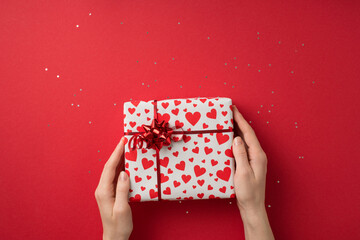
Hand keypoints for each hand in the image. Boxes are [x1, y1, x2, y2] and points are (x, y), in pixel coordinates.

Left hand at [95, 137, 132, 239]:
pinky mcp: (110, 193)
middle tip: (127, 140)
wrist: (114, 237)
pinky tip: (129, 164)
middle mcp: (102, 188)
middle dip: (118, 152)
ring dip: (120, 159)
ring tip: (129, 148)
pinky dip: (122, 167)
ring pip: (113, 170)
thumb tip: (124, 173)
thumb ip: (122, 189)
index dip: (116, 153)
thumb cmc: (119, 225)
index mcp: (103, 191)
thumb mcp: (122, 208)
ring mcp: (106, 190)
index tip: (123, 141)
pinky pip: (116, 176)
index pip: (110, 167)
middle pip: (110, 166)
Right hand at [232, 105, 273, 239]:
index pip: (248, 133)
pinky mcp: (249, 164)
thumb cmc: (248, 192)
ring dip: (237, 130)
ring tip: (227, 121)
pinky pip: (242, 148)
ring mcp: (254, 159)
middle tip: (228, 112)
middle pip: (247, 134)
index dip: (241, 119)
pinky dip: (235, 140)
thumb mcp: (243, 173)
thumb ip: (240, 155)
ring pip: (245, 140)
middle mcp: (257, 155)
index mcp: (257, 155)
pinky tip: (229, 139)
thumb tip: (236, 138)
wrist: (252, 207)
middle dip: (239, 121)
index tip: (233, 109)